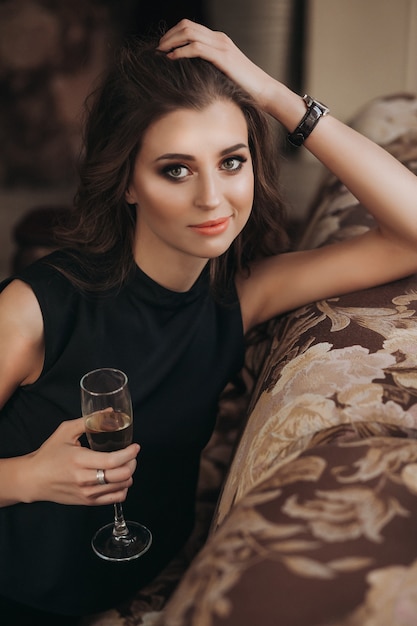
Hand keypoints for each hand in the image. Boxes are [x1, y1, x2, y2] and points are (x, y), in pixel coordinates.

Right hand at [23, 418, 139, 505]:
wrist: (33, 479)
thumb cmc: (49, 454)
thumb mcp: (66, 431)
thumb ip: (89, 420)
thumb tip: (110, 412)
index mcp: (80, 460)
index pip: (113, 460)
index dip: (129, 453)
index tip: (135, 446)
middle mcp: (85, 479)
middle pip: (122, 475)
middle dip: (132, 463)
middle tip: (131, 455)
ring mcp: (87, 493)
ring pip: (122, 487)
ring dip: (128, 474)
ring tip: (124, 465)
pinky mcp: (88, 501)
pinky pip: (115, 498)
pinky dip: (122, 488)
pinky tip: (117, 478)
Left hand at [157, 19, 274, 108]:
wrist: (263, 90)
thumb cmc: (243, 87)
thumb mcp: (222, 73)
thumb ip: (207, 68)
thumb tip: (189, 75)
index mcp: (218, 40)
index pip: (190, 27)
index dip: (172, 34)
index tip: (162, 48)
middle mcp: (219, 38)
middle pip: (187, 26)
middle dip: (168, 36)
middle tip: (157, 50)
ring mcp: (221, 46)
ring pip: (189, 33)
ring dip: (171, 42)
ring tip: (161, 53)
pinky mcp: (223, 57)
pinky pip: (196, 48)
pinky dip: (181, 52)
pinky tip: (172, 59)